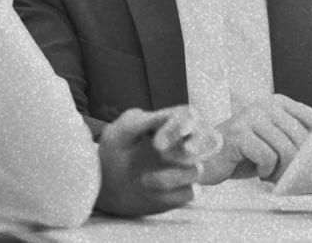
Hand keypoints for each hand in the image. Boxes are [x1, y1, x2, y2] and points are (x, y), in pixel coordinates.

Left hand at [96, 106, 220, 216]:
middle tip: (167, 156)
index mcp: (169, 123)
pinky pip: (191, 193)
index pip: (187, 116)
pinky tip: (151, 194)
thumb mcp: (120, 132)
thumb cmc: (115, 151)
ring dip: (173, 176)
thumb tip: (163, 116)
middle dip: (195, 146)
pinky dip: (173, 194)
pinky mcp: (182, 190)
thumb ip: (139, 121)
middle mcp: (182, 144)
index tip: (157, 145)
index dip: (178, 128)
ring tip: (144, 180)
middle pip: (205, 139)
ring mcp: (184, 168)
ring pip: (196, 170)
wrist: (105, 185)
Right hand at [199, 94, 311, 184]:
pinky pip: (267, 157)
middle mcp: (266, 104)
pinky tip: (257, 171)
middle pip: (302, 137)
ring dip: (283, 170)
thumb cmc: (246, 155)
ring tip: (273, 175)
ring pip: (286, 149)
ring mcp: (251, 116)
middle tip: (293, 177)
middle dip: (301, 164)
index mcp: (280, 102)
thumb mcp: (275, 144)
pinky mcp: (238, 133)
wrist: (208, 159)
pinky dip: (266, 170)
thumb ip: (297, 141)